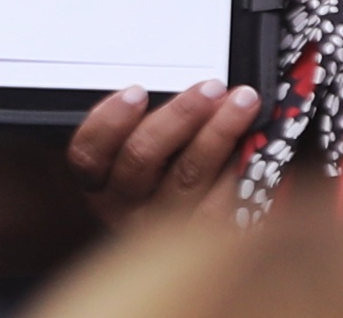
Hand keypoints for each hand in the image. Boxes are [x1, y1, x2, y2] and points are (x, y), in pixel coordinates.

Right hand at [64, 78, 261, 233]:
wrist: (194, 256)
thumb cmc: (161, 184)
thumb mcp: (137, 157)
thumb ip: (143, 126)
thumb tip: (172, 86)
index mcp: (101, 184)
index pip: (87, 153)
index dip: (109, 120)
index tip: (137, 92)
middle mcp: (125, 209)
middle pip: (140, 158)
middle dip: (178, 115)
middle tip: (209, 88)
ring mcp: (163, 228)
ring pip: (186, 176)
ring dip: (217, 132)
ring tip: (242, 102)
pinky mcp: (203, 240)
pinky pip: (223, 205)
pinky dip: (241, 169)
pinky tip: (255, 146)